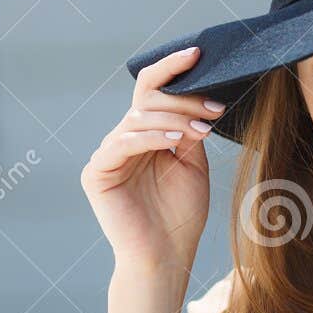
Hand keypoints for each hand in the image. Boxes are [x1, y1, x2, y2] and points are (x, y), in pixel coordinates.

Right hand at [80, 45, 223, 274]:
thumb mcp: (192, 163)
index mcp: (144, 135)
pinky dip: (150, 137)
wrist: (165, 258)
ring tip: (202, 129)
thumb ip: (188, 129)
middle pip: (148, 99)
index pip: (153, 90)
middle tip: (215, 109)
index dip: (172, 68)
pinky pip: (122, 142)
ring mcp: (107, 155)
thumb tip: (197, 94)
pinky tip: (174, 141)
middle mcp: (123, 139)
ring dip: (174, 118)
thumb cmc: (180, 216)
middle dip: (184, 99)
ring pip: (138, 117)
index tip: (200, 54)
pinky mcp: (97, 173)